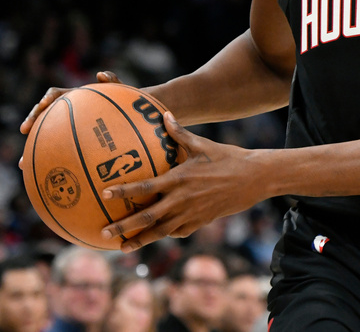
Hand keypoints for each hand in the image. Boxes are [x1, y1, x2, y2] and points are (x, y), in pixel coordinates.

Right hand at [19, 71, 121, 166]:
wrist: (125, 117)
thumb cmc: (122, 103)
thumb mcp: (120, 91)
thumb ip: (113, 81)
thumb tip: (101, 74)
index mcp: (74, 97)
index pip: (55, 94)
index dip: (48, 99)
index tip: (44, 104)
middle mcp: (64, 110)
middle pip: (43, 114)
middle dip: (32, 120)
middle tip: (24, 130)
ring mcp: (64, 125)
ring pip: (44, 135)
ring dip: (32, 147)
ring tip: (23, 163)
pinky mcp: (67, 140)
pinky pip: (54, 150)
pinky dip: (46, 161)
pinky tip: (40, 176)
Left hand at [99, 112, 262, 251]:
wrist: (255, 178)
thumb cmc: (229, 157)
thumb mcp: (203, 144)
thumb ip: (180, 133)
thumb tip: (163, 113)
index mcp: (179, 179)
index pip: (145, 188)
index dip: (124, 192)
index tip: (105, 194)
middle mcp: (182, 199)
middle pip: (147, 217)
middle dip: (124, 226)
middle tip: (103, 233)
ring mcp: (191, 214)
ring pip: (160, 231)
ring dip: (140, 239)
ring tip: (122, 247)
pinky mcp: (201, 222)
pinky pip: (178, 232)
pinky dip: (165, 234)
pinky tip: (155, 235)